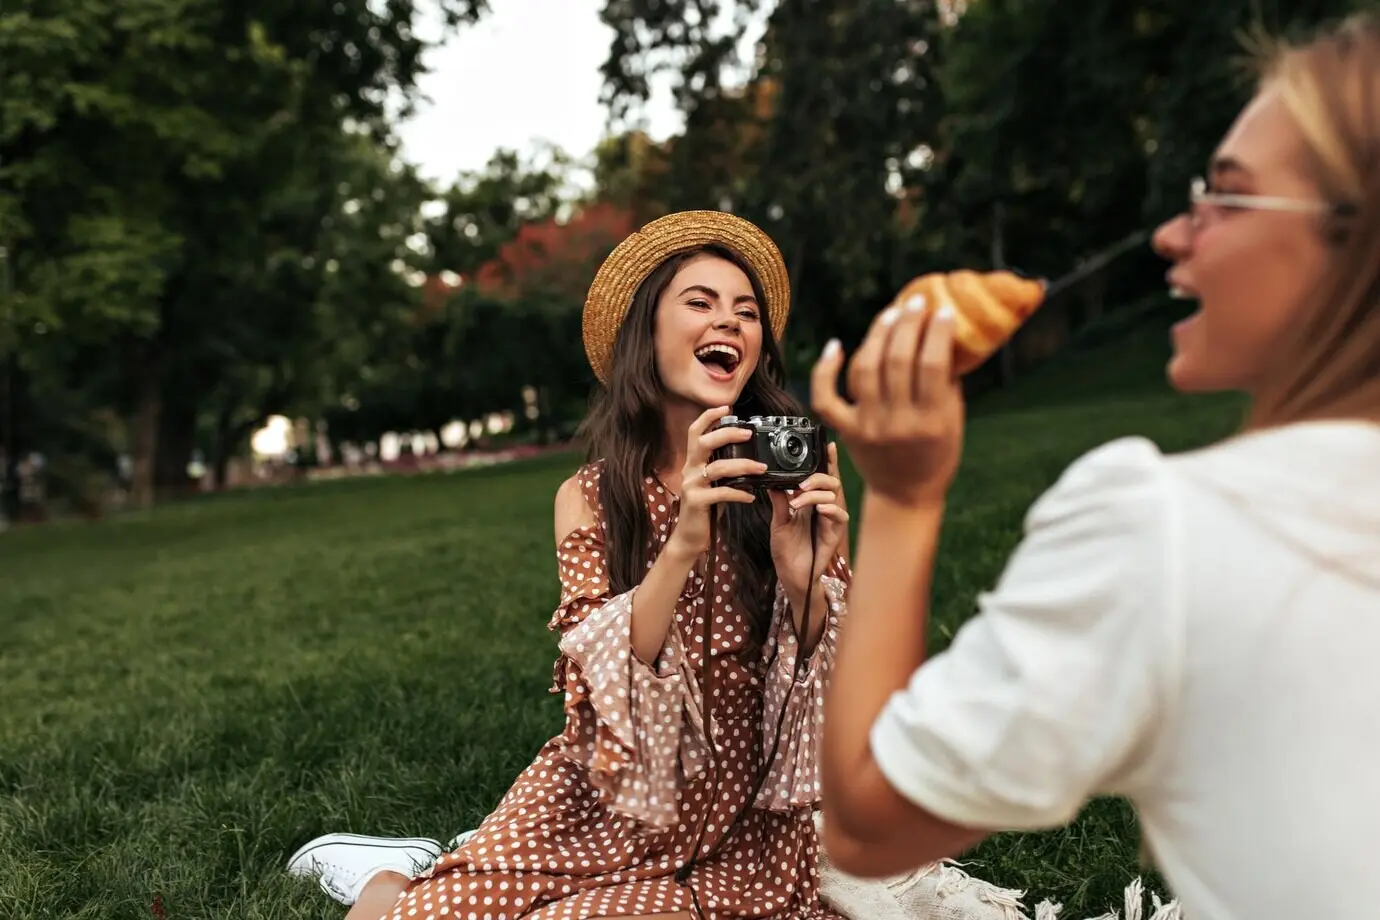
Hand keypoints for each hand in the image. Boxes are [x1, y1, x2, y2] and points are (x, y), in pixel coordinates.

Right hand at [667, 405, 763, 557]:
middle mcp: (690, 470)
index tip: (726, 406)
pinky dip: (739, 493)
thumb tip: (749, 456)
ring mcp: (691, 485)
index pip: (695, 432)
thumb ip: (725, 468)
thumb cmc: (706, 508)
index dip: (709, 417)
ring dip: (743, 466)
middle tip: (748, 433)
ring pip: (717, 468)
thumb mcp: (714, 483)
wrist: (691, 536)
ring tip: (761, 468)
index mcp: (693, 462)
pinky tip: (751, 496)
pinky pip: (721, 493)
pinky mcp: (696, 502)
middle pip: (703, 442)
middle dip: (727, 434)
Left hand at [769, 442, 848, 600]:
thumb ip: (779, 501)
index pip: (820, 476)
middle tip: (803, 482)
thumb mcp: (779, 522)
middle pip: (831, 481)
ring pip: (833, 495)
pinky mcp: (835, 533)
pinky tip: (819, 509)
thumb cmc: (787, 550)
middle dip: (818, 476)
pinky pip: (839, 515)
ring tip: (800, 498)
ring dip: (816, 493)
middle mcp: (823, 507)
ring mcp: (830, 519)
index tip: (828, 443)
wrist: (792, 576)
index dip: (827, 460)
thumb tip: (772, 480)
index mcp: (810, 501)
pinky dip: (829, 509)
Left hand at [810, 297, 964, 508]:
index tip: (943, 311)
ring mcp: (868, 426)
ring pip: (865, 369)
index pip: (932, 365)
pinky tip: (836, 345)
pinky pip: (826, 396)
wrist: (905, 493)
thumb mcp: (953, 419)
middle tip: (915, 302)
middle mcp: (898, 423)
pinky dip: (826, 369)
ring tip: (890, 314)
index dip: (937, 333)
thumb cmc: (937, 451)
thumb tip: (943, 333)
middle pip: (897, 361)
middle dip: (907, 324)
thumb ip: (947, 381)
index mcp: (932, 421)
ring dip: (877, 335)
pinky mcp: (845, 430)